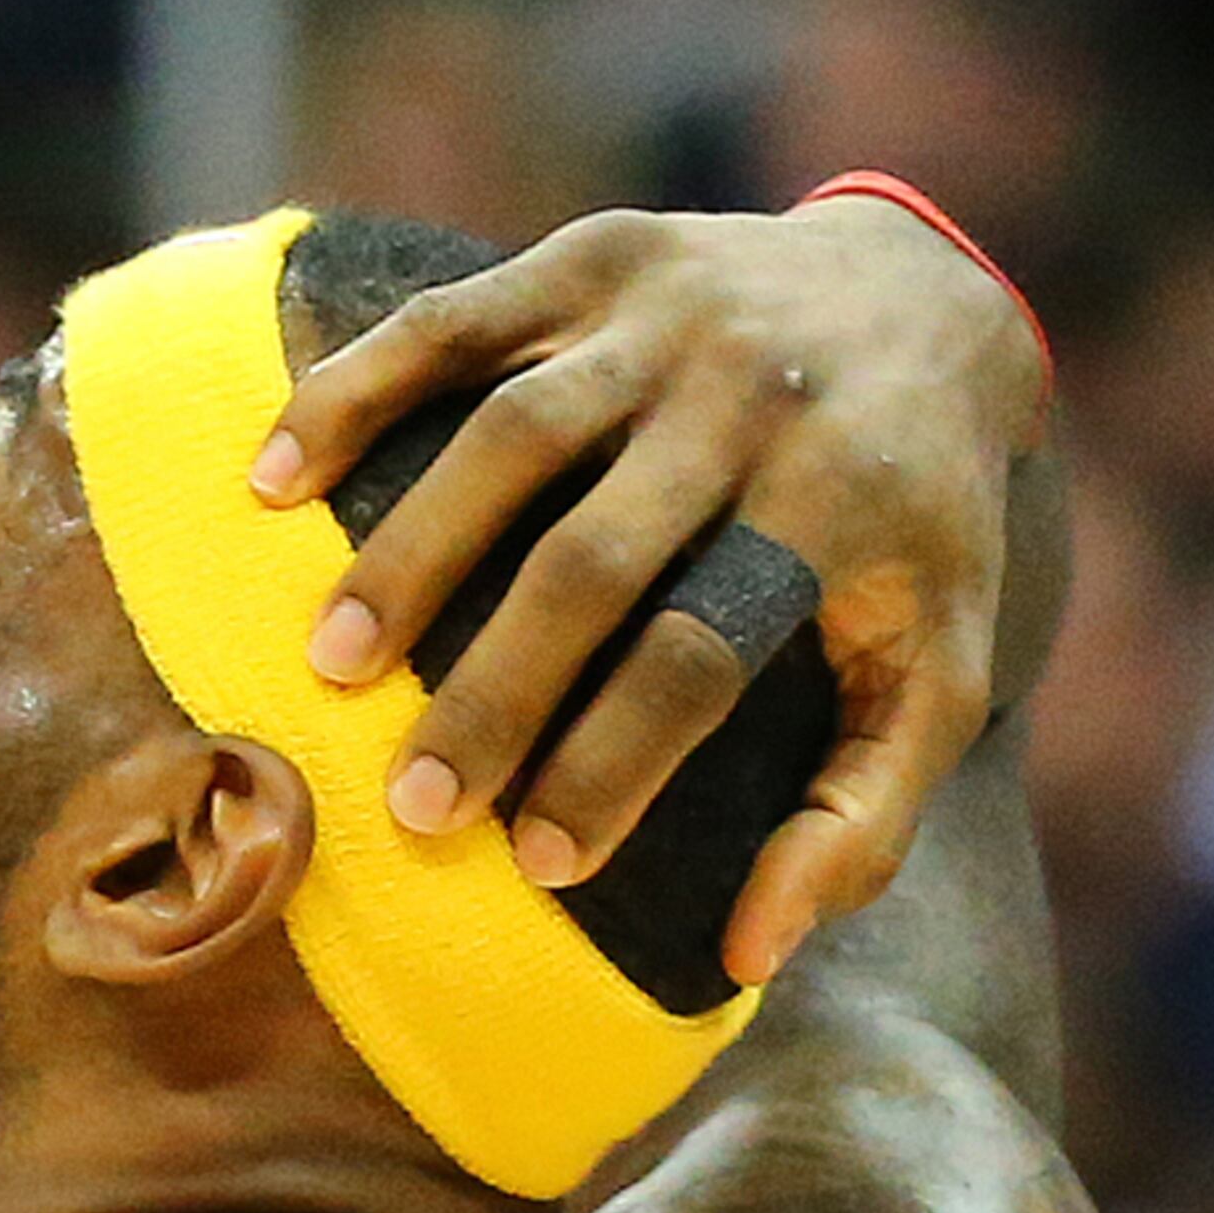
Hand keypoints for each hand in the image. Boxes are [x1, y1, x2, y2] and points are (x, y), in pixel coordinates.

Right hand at [254, 195, 1047, 982]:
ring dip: (411, 555)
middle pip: (593, 558)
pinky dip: (358, 393)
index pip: (702, 650)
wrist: (931, 305)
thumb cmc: (915, 535)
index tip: (539, 864)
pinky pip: (459, 320)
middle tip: (413, 808)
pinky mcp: (596, 256)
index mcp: (839, 506)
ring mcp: (666, 315)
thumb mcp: (938, 674)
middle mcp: (751, 398)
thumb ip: (862, 823)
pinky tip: (275, 482)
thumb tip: (751, 957)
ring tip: (331, 668)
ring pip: (513, 437)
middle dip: (497, 690)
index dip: (616, 761)